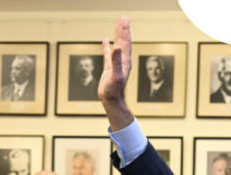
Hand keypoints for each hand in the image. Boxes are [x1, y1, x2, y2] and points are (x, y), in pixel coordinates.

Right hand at [99, 16, 134, 130]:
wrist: (111, 100)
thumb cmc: (114, 90)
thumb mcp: (115, 75)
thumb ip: (116, 61)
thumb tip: (117, 47)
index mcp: (125, 61)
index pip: (126, 42)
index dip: (125, 31)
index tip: (124, 20)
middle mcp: (123, 61)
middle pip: (124, 41)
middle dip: (123, 30)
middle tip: (123, 18)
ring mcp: (116, 64)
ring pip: (117, 45)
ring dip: (117, 35)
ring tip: (118, 25)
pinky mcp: (110, 68)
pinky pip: (108, 53)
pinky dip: (107, 46)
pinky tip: (105, 40)